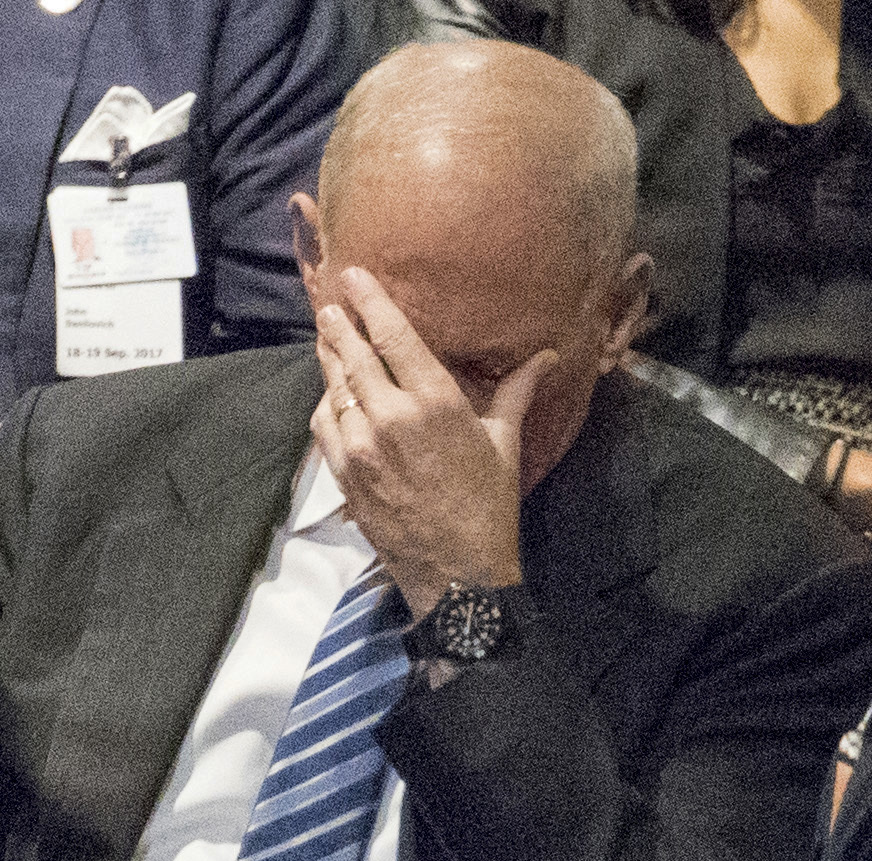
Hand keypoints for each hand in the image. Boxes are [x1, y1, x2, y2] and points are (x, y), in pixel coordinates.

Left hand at [309, 268, 544, 612]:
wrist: (456, 574)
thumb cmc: (488, 508)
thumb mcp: (504, 444)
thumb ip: (515, 393)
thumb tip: (546, 358)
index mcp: (436, 402)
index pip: (393, 334)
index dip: (370, 300)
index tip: (354, 276)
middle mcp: (391, 416)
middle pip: (353, 353)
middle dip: (339, 325)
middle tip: (331, 304)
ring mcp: (361, 445)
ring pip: (334, 386)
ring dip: (329, 359)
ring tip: (327, 340)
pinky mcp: (345, 472)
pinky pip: (325, 423)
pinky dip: (326, 403)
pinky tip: (330, 395)